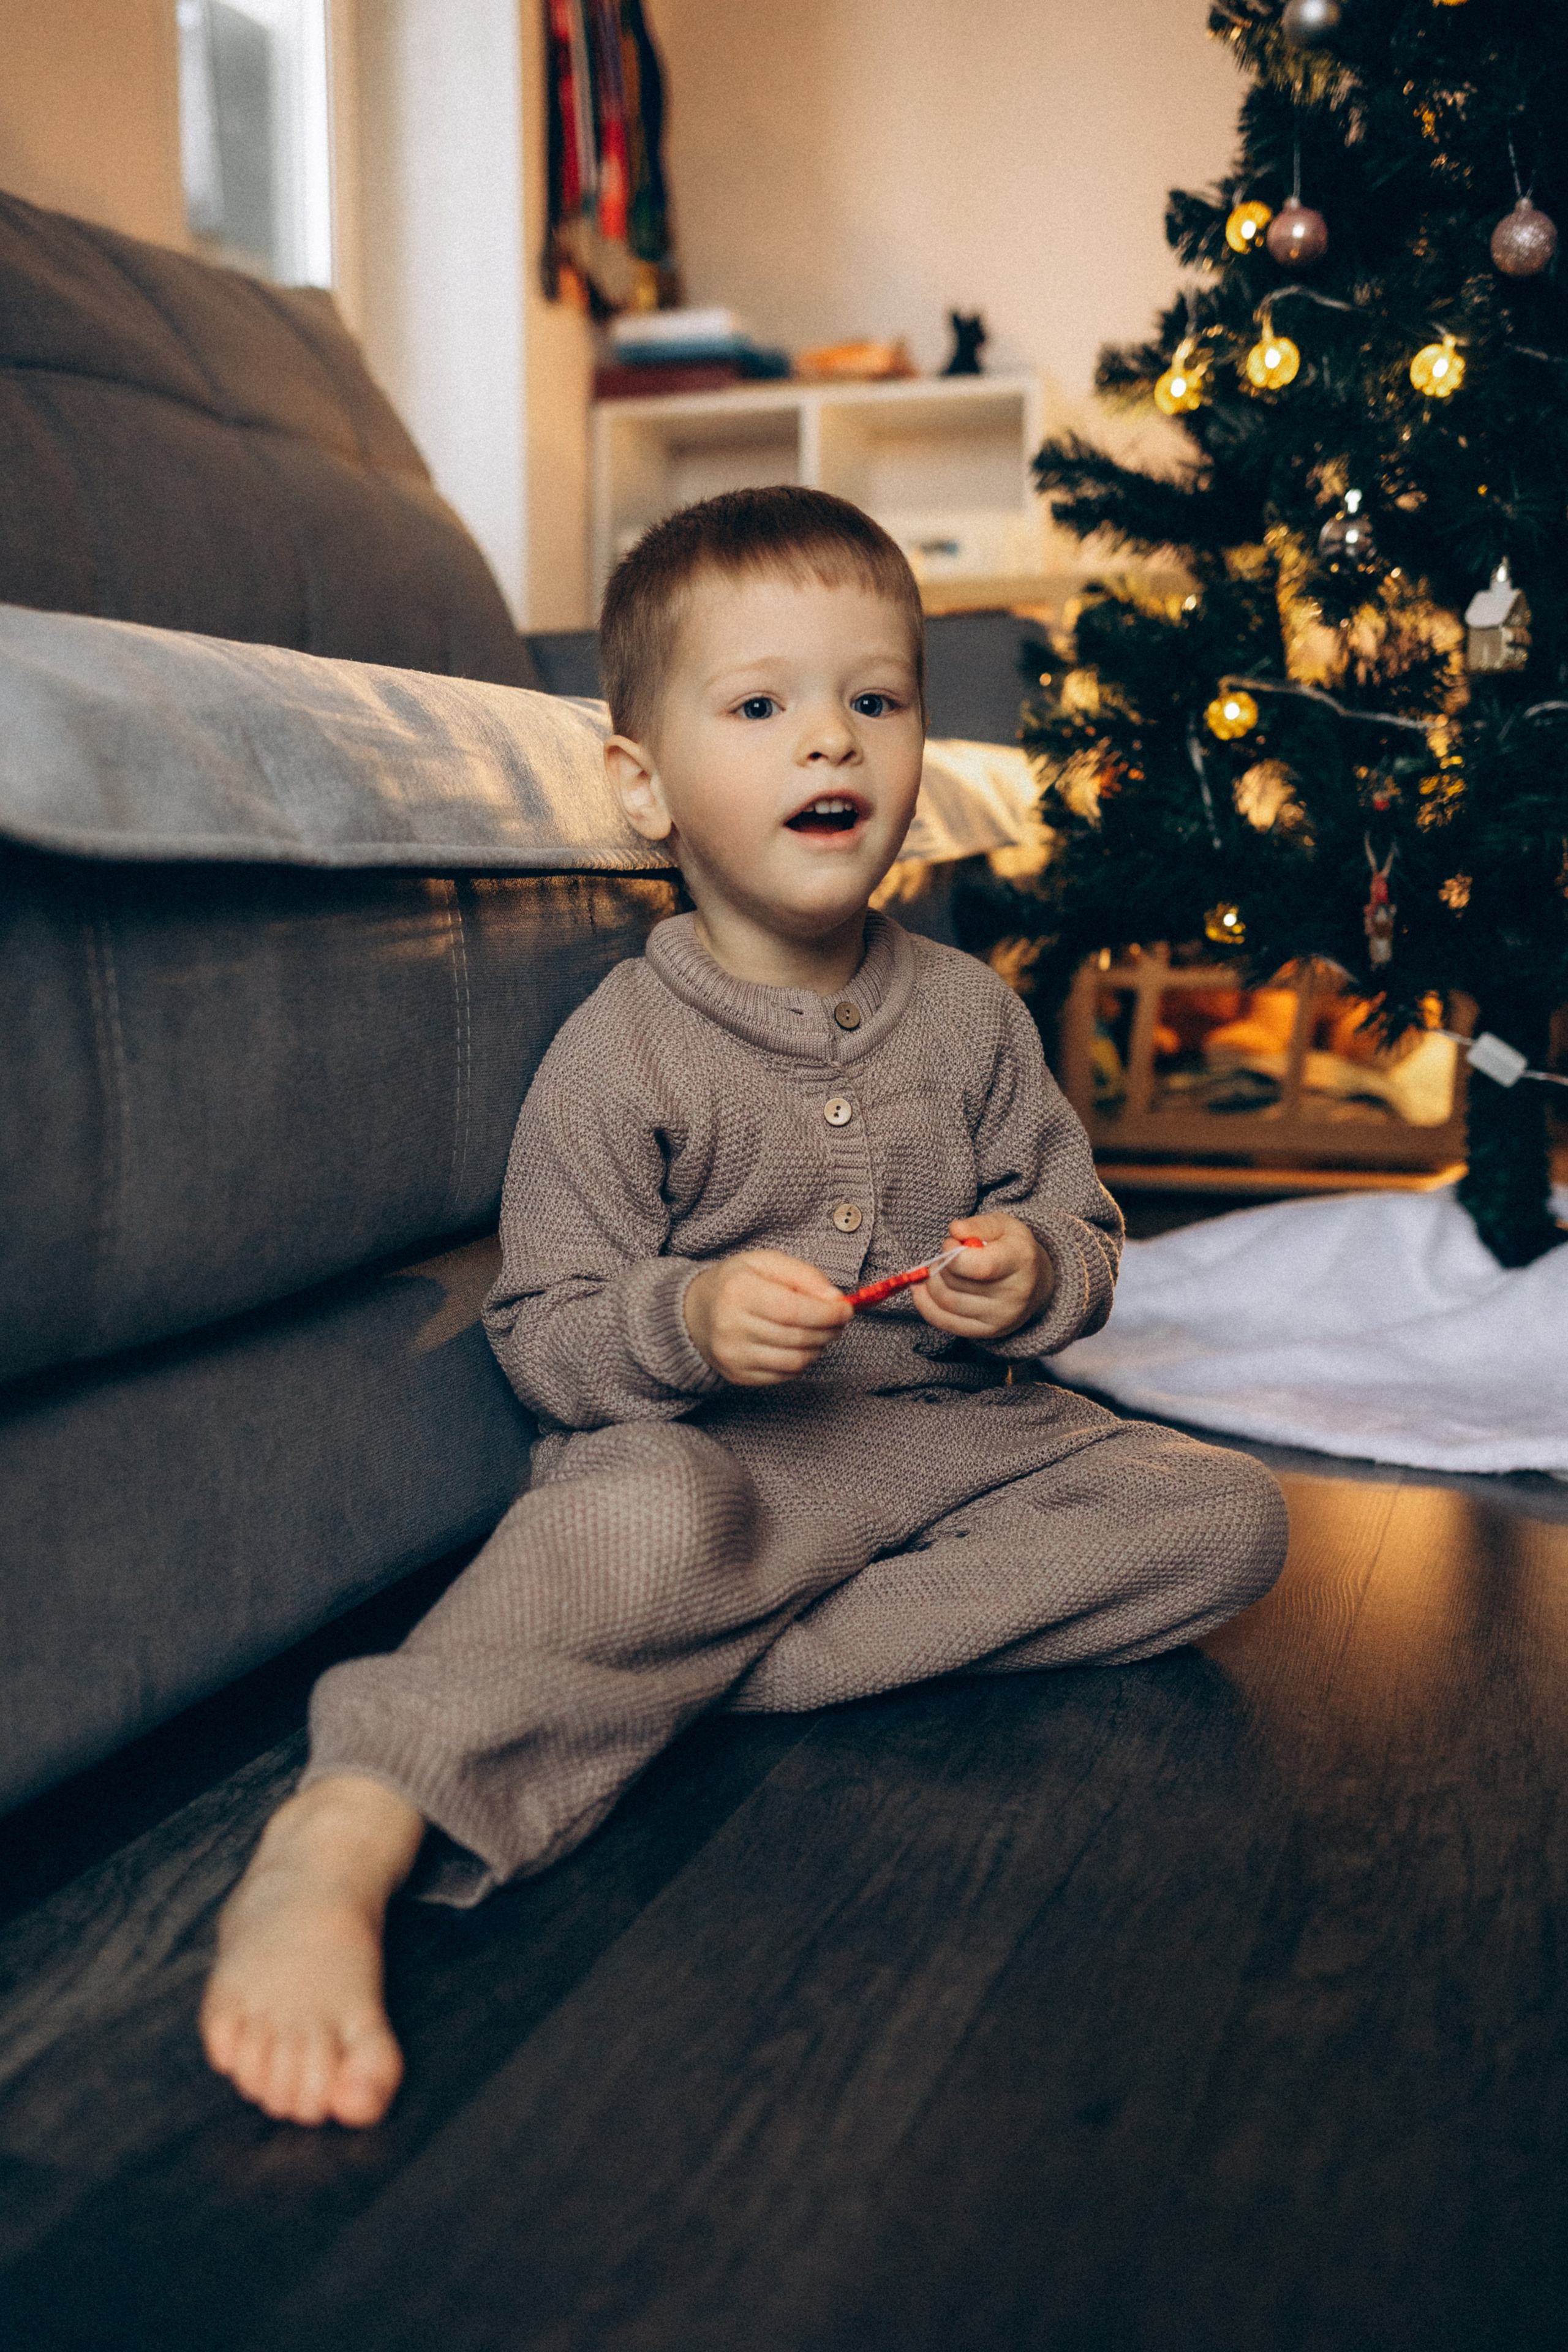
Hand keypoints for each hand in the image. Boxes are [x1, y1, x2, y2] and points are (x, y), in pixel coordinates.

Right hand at [684, 1250, 853, 1385]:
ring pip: (795, 1361)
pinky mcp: (737, 1375)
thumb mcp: (766, 1263)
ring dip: (819, 1348)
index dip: (826, 1314)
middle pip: (797, 1337)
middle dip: (828, 1330)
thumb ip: (803, 1275)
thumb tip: (834, 1299)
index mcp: (737, 1291)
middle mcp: (731, 1326)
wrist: (695, 1313)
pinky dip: (801, 1362)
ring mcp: (733, 1355)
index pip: (793, 1310)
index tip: (846, 1310)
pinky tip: (800, 1346)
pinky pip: (784, 1376)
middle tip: (838, 1321)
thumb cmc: (736, 1283)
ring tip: (820, 1333)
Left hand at [913, 1213, 1053, 1342]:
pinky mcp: (988, 1332)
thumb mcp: (1003, 1225)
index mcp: (1020, 1261)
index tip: (950, 1244)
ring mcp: (1001, 1317)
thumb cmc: (1013, 1249)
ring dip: (932, 1283)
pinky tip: (922, 1290)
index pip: (980, 1267)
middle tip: (945, 1256)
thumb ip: (979, 1224)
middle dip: (940, 1266)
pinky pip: (945, 1322)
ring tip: (939, 1270)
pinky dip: (926, 1305)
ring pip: (947, 1302)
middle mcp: (1015, 1294)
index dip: (954, 1256)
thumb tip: (955, 1231)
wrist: (1035, 1282)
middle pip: (957, 1284)